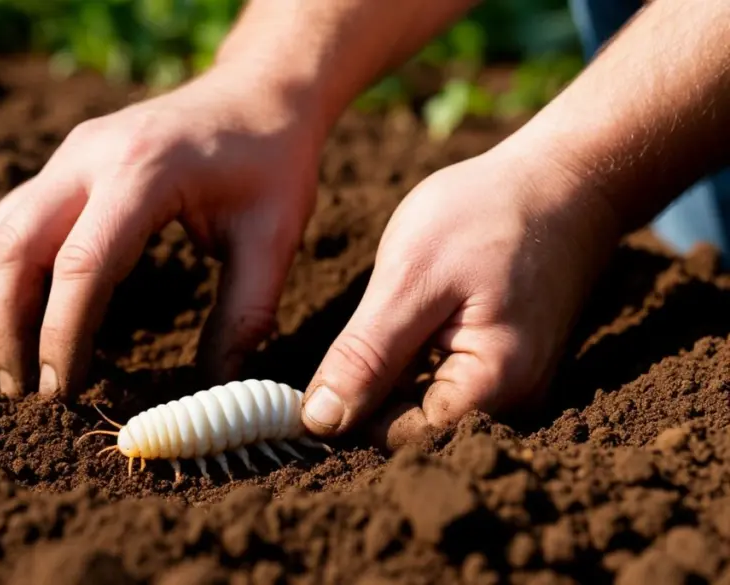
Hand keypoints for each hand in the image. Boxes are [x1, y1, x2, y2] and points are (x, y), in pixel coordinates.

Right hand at [0, 67, 323, 398]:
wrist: (259, 92)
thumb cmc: (272, 163)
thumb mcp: (274, 240)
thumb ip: (244, 316)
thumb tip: (213, 390)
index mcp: (144, 172)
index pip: (80, 266)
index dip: (61, 336)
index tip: (62, 391)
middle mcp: (91, 155)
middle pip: (13, 245)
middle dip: (6, 325)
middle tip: (23, 392)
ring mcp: (71, 152)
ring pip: (1, 229)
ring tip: (20, 363)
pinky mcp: (67, 159)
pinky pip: (16, 217)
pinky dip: (12, 271)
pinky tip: (32, 312)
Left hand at [300, 144, 620, 447]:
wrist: (564, 177)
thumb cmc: (490, 213)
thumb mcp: (411, 278)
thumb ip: (367, 356)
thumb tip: (321, 421)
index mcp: (495, 384)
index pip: (402, 439)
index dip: (349, 419)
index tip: (312, 383)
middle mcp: (516, 401)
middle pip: (416, 429)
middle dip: (371, 396)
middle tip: (357, 332)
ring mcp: (517, 386)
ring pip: (427, 405)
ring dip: (392, 375)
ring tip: (396, 313)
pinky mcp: (511, 367)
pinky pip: (447, 383)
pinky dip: (416, 359)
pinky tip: (416, 317)